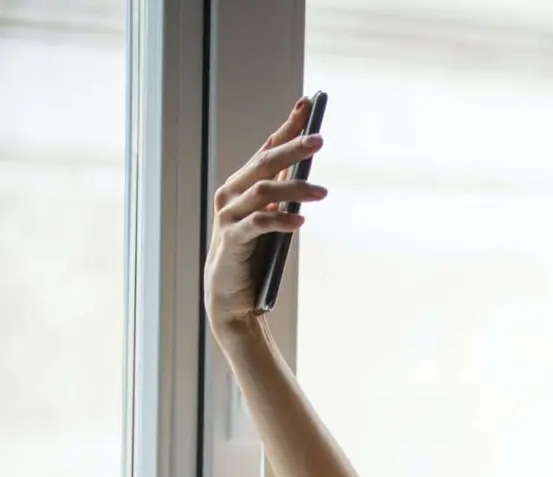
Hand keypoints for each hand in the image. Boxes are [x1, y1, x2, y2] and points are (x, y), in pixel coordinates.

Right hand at [204, 97, 327, 329]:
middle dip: (292, 147)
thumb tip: (306, 167)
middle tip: (320, 140)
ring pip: (262, 190)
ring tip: (323, 193)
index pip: (267, 148)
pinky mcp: (232, 240)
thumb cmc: (256, 254)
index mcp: (243, 184)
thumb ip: (283, 193)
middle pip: (264, 162)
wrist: (232, 296)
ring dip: (295, 189)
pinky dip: (280, 220)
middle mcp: (232, 193)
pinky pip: (258, 224)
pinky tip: (301, 221)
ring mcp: (229, 215)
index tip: (307, 104)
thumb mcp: (272, 217)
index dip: (287, 126)